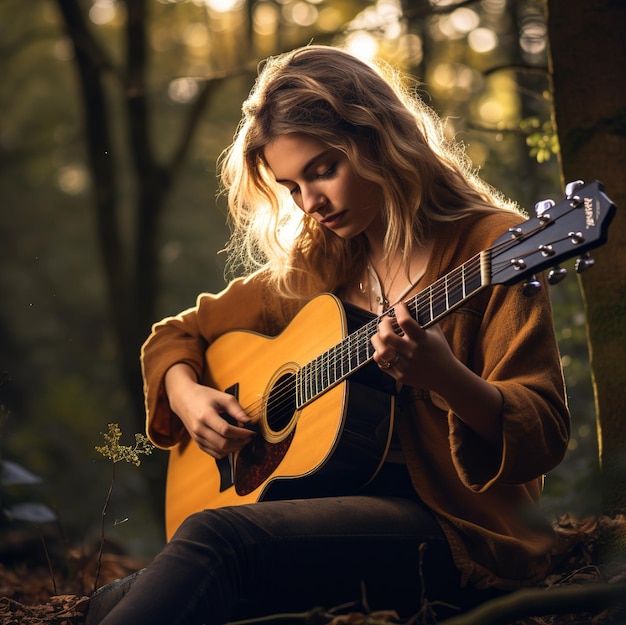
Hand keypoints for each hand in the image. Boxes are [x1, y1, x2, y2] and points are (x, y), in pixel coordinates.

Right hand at [165, 364, 254, 458]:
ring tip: (243, 440)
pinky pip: (214, 454)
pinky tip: (233, 444)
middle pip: (223, 444)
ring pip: (219, 451)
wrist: (183, 399)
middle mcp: (199, 429)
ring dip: (234, 449)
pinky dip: (226, 452)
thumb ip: (236, 409)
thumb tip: (248, 421)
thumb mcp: (222, 397)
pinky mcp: (198, 443)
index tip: (251, 432)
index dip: (242, 433)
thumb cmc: (203, 396)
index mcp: (205, 415)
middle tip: (249, 437)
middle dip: (240, 443)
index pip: (226, 430)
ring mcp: (197, 437)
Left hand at [371, 303, 503, 443]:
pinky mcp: (400, 376)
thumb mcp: (435, 331)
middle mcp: (413, 352)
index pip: (405, 321)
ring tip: (380, 336)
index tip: (399, 306)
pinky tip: (386, 349)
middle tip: (386, 322)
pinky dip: (381, 354)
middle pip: (386, 337)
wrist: (446, 376)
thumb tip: (409, 299)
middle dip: (382, 325)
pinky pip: (382, 364)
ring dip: (377, 340)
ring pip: (380, 352)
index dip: (399, 309)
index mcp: (422, 339)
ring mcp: (405, 365)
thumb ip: (423, 317)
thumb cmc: (438, 349)